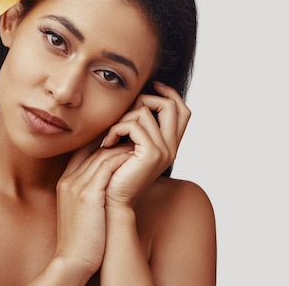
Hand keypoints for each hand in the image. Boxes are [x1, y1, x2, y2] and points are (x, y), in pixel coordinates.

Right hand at [53, 142, 132, 274]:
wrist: (72, 263)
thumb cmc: (83, 241)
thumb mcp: (84, 212)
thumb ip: (93, 194)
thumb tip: (112, 186)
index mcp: (65, 182)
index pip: (82, 150)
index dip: (101, 141)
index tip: (120, 139)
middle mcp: (68, 180)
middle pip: (92, 148)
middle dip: (114, 139)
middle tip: (135, 137)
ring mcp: (75, 186)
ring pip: (101, 154)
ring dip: (122, 147)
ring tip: (140, 145)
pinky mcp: (87, 194)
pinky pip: (106, 166)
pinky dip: (122, 158)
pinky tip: (136, 157)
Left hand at [101, 82, 190, 207]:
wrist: (112, 203)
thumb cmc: (114, 175)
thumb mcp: (128, 147)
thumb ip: (136, 127)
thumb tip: (134, 101)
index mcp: (170, 145)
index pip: (182, 110)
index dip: (170, 93)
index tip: (153, 86)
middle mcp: (172, 147)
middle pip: (170, 105)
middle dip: (145, 100)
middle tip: (124, 114)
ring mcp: (165, 150)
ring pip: (145, 111)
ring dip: (122, 119)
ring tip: (109, 136)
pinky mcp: (152, 153)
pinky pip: (134, 124)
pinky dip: (116, 128)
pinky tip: (106, 143)